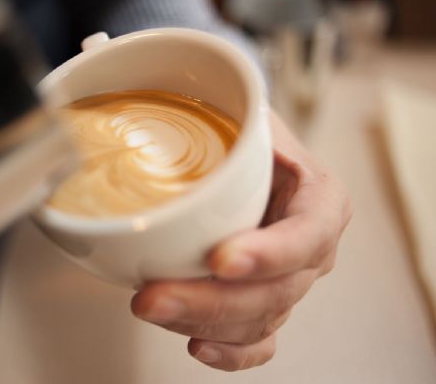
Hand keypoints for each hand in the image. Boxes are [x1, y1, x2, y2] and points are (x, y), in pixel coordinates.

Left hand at [131, 111, 351, 370]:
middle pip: (276, 291)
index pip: (309, 233)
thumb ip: (223, 111)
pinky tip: (196, 346)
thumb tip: (138, 104)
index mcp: (320, 197)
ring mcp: (288, 282)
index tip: (219, 259)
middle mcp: (311, 248)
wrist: (244, 160)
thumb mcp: (243, 111)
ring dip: (200, 322)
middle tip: (152, 296)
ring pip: (256, 320)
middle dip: (211, 301)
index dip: (270, 253)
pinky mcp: (264, 305)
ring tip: (149, 306)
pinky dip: (229, 353)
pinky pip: (256, 342)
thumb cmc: (243, 135)